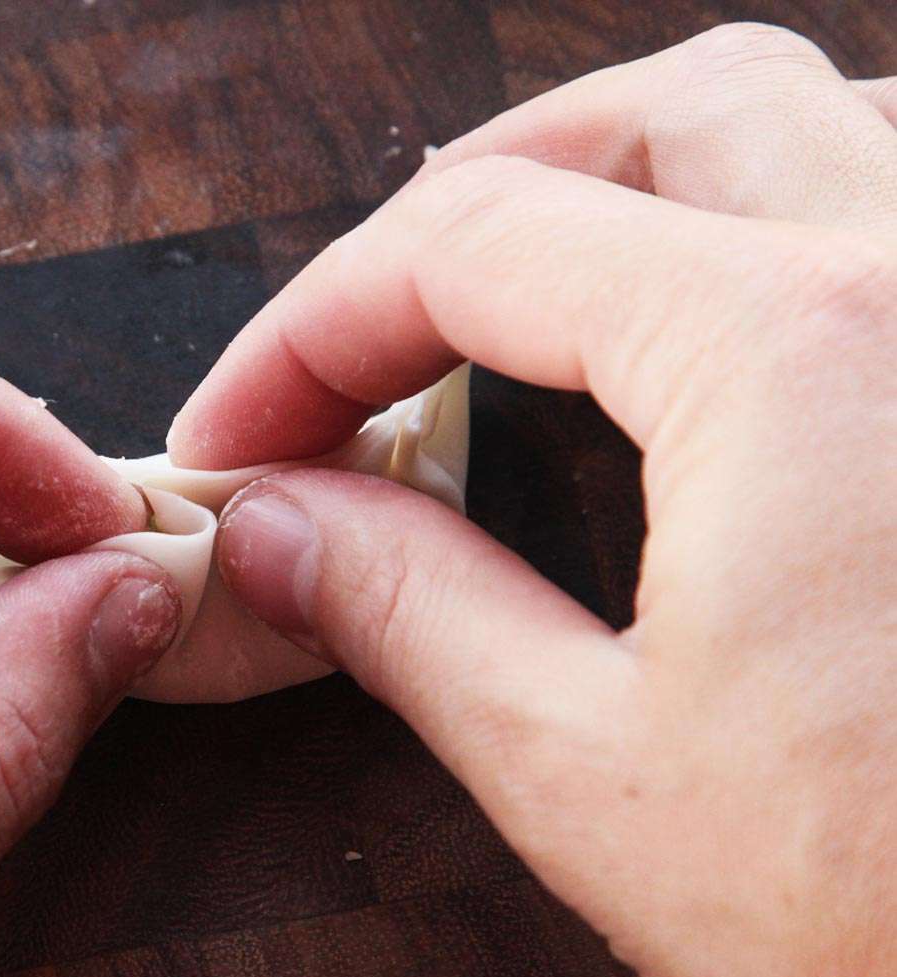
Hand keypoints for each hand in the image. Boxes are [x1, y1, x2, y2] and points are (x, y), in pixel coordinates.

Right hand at [171, 24, 896, 976]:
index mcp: (794, 355)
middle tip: (372, 321)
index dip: (315, 330)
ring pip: (812, 124)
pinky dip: (775, 229)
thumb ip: (409, 614)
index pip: (476, 247)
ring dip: (638, 180)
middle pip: (660, 114)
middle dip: (476, 199)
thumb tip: (282, 527)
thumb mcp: (596, 780)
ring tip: (525, 290)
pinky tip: (718, 329)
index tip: (246, 428)